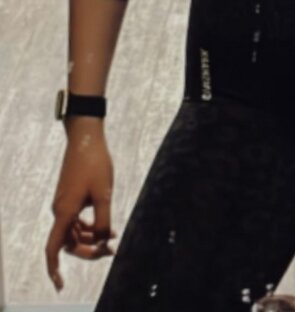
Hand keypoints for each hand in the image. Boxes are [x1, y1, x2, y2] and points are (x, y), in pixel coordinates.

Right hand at [45, 131, 115, 291]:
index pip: (54, 249)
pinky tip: (107, 225)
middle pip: (69, 243)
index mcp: (65, 212)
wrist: (86, 138)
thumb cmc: (95, 163)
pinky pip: (76, 220)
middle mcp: (60, 210)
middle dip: (89, 250)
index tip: (60, 285)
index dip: (54, 269)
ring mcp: (64, 203)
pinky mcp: (70, 196)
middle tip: (111, 251)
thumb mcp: (104, 194)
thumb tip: (102, 241)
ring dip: (92, 238)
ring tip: (113, 237)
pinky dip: (90, 226)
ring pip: (74, 232)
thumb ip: (102, 221)